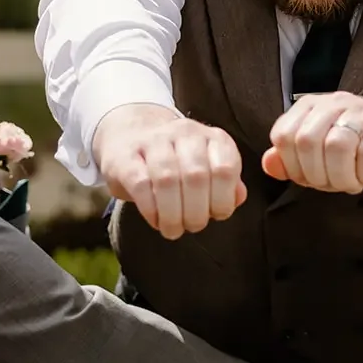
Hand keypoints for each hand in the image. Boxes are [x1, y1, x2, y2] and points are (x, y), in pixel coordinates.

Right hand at [93, 104, 244, 239]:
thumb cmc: (178, 163)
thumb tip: (237, 198)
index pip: (226, 170)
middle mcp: (185, 133)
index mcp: (214, 138)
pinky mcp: (125, 155)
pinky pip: (141, 185)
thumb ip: (227, 183)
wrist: (130, 135)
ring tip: (172, 229)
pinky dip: (151, 210)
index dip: (222, 201)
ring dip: (172, 215)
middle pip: (196, 177)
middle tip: (191, 227)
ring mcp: (153, 140)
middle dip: (196, 213)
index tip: (215, 215)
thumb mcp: (209, 167)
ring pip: (167, 180)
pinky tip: (155, 219)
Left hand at [262, 93, 362, 191]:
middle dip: (316, 174)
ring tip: (352, 182)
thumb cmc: (359, 153)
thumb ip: (291, 160)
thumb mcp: (319, 160)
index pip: (283, 135)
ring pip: (337, 145)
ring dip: (341, 176)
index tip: (309, 178)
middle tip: (332, 184)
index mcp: (313, 107)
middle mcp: (337, 103)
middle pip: (307, 141)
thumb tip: (268, 164)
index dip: (291, 165)